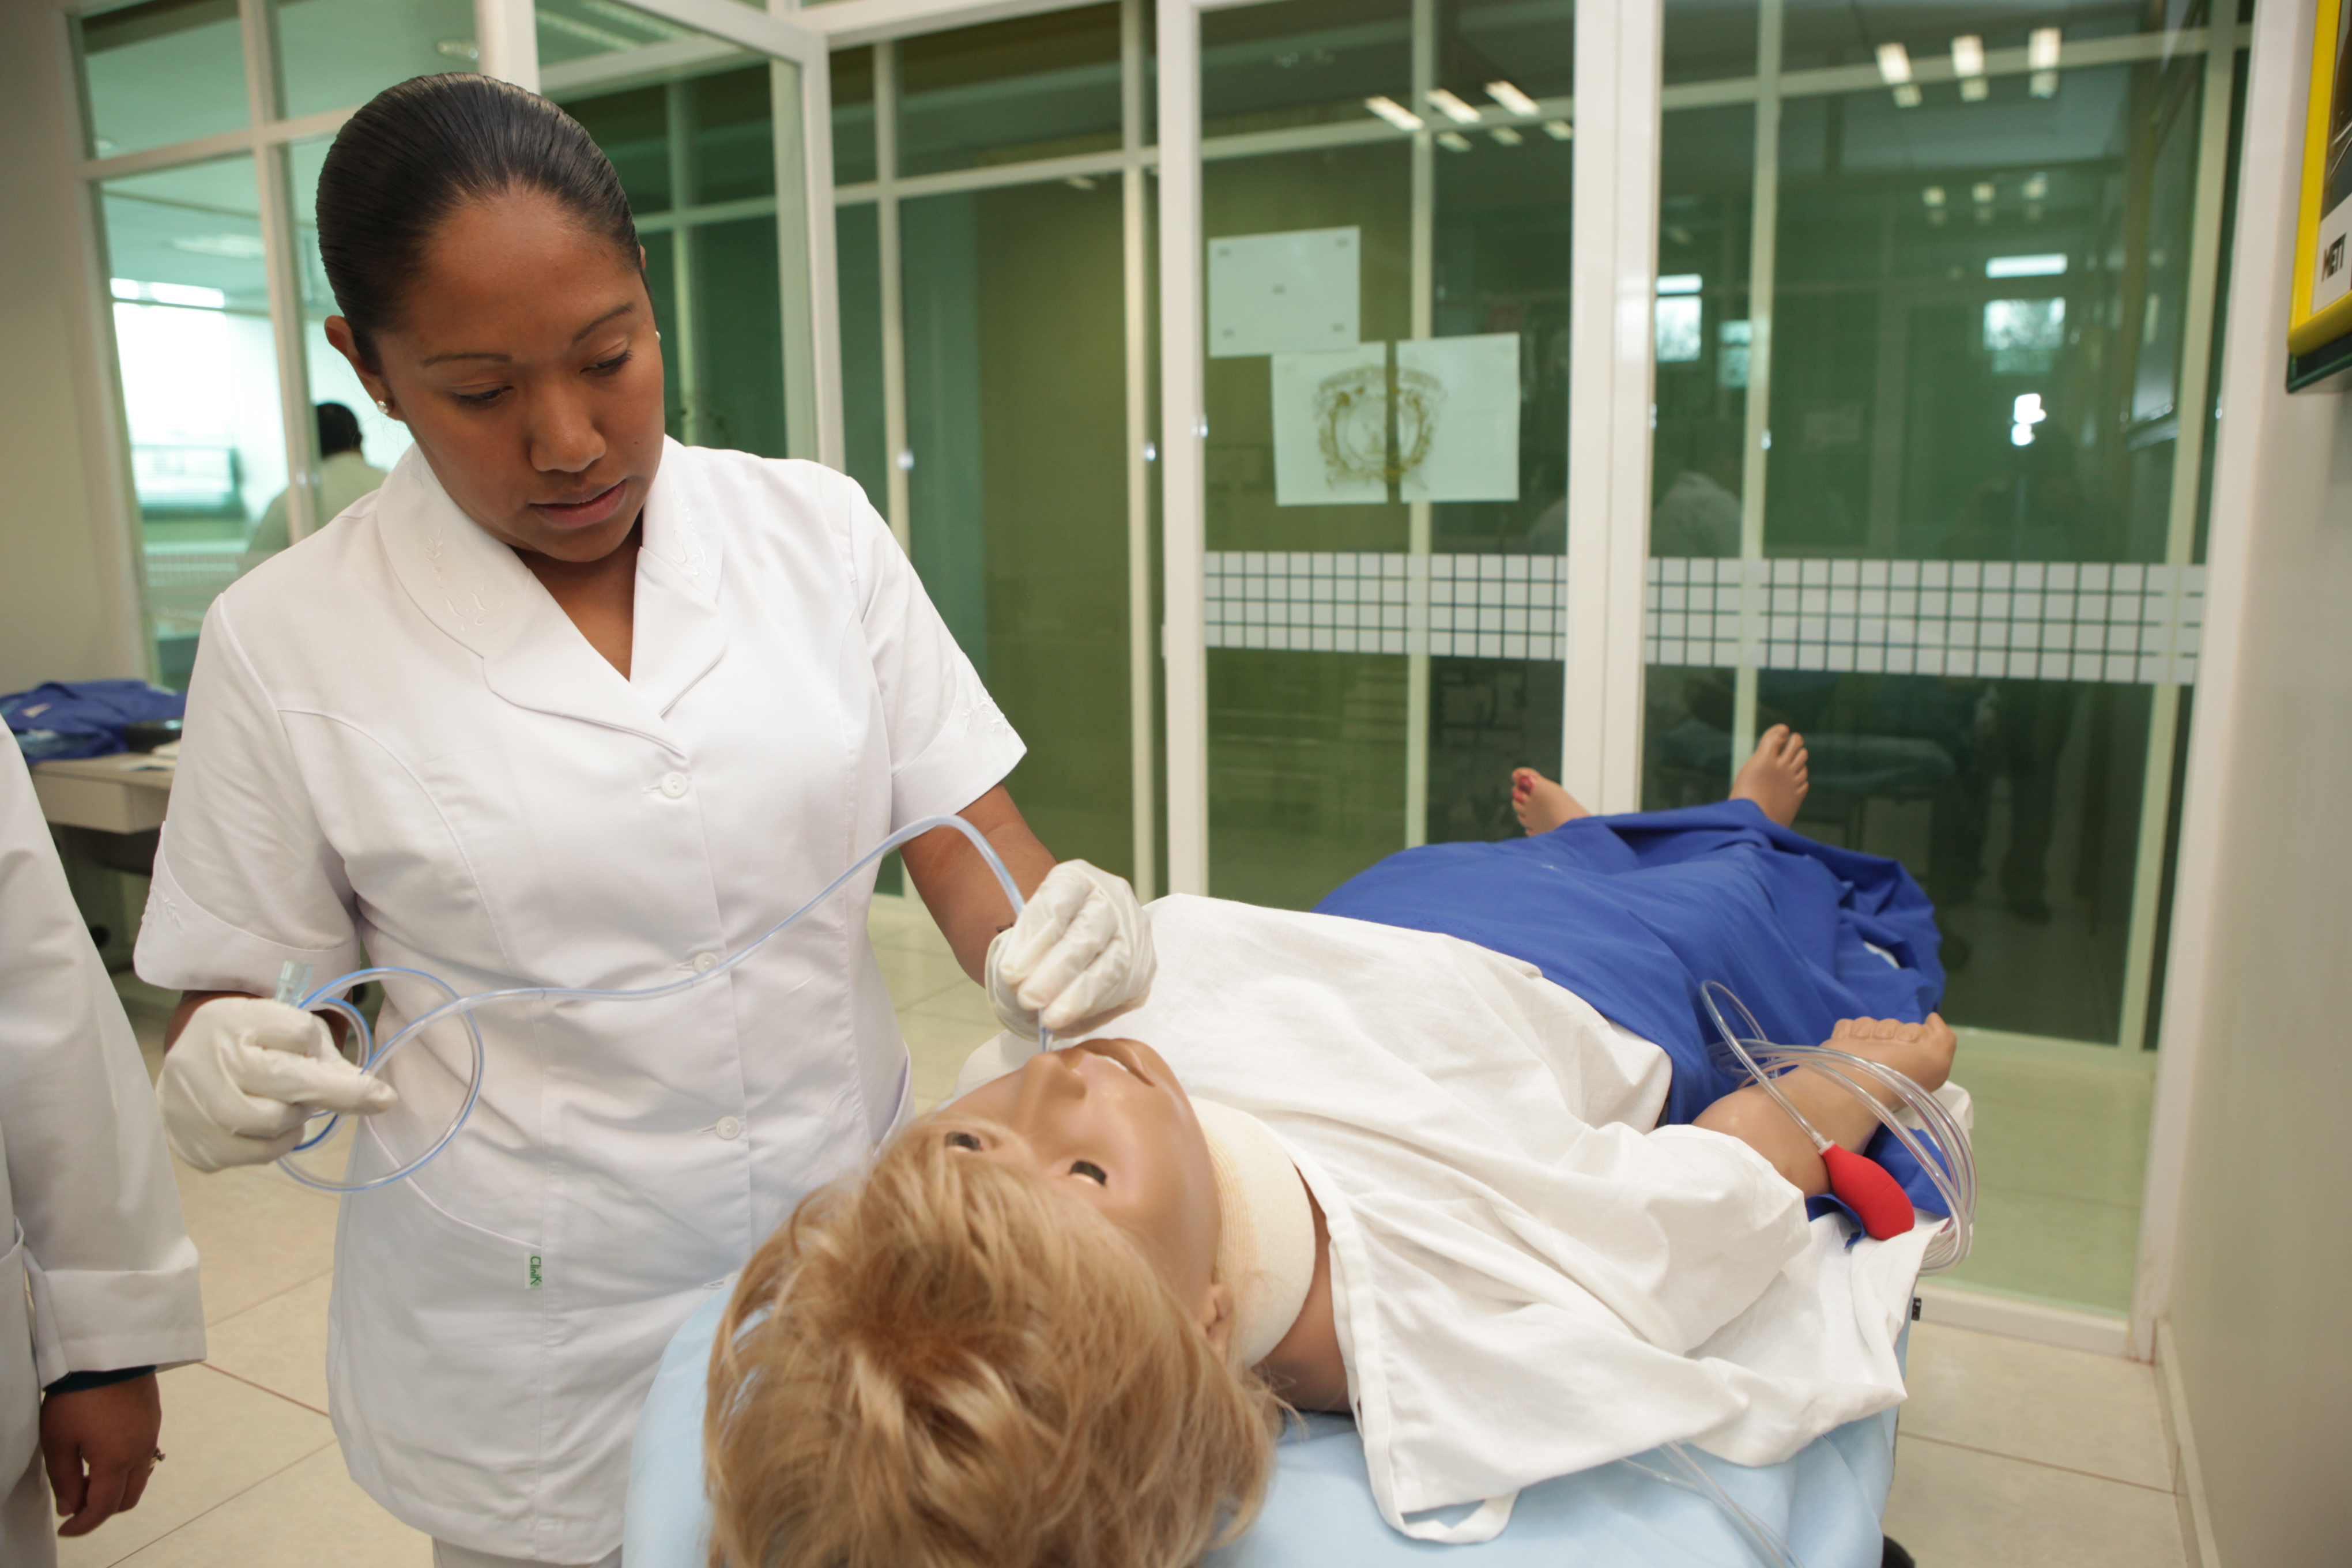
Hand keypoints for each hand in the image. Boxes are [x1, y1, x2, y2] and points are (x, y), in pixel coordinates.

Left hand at [41, 1375, 160, 1536]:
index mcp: (115, 1462)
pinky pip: (144, 1458)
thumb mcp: (58, 1441)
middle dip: (101, 1510)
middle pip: (127, 1499)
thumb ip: (63, 1480)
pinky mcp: (154, 1421)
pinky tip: (105, 1455)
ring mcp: (151, 1436)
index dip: (82, 1525)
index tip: (66, 1528)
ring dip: (115, 1489)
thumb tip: (69, 1506)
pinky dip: (126, 1469)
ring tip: (88, 1477)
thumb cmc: (78, 1396)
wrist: (109, 1353)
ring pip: (139, 1480)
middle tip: (75, 1502)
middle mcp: (140, 1453)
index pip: (102, 1508)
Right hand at [157, 996, 396, 1171]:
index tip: (380, 1092)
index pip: (300, 1034)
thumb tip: (371, 1095)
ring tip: (289, 1103)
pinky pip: (257, 1153)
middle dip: (333, 1094)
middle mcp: (205, 1062)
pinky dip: (278, 1143)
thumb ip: (323, 1055)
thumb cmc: (247, 1042)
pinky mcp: (194, 1145)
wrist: (184, 1067)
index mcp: (232, 1021)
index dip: (333, 1056)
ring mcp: (193, 1107)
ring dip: (297, 1116)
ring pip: (273, 1122)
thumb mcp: (283, 1029)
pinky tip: (270, 1126)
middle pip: (290, 1083)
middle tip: (352, 1096)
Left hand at [984, 860, 1155, 1037]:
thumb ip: (1022, 949)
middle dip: (1056, 971)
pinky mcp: (1145, 966)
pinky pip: (1123, 989)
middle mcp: (1112, 899)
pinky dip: (1094, 1007)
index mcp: (1076, 879)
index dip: (1034, 939)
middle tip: (1029, 999)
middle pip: (1087, 934)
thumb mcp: (1027, 931)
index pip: (1057, 904)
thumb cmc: (1045, 939)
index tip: (1010, 973)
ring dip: (1077, 996)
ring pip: (1111, 965)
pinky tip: (1070, 1018)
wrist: (1076, 946)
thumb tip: (1017, 979)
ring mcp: (1133, 932)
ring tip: (1050, 1018)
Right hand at [1826, 1013, 1955, 1092]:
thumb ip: (1943, 1037)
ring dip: (1868, 1032)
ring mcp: (1866, 1049)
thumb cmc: (1901, 1072)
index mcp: (1911, 1059)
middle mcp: (1890, 1054)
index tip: (1909, 1045)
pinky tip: (1851, 1043)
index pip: (1915, 1028)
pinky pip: (1848, 1024)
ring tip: (1865, 1049)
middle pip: (1892, 1023)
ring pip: (1870, 1022)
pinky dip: (1849, 1031)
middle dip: (1890, 1032)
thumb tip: (1932, 1018)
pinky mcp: (1844, 1043)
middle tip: (1885, 1051)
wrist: (1859, 1081)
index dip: (1913, 1034)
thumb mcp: (1937, 1060)